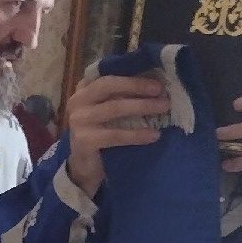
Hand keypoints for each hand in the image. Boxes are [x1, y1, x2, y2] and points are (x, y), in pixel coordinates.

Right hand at [64, 70, 170, 198]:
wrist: (84, 168)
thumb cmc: (101, 134)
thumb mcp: (108, 110)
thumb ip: (121, 96)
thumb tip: (155, 83)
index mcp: (84, 89)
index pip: (108, 75)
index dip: (131, 74)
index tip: (155, 76)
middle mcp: (77, 100)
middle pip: (109, 85)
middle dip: (137, 85)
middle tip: (161, 89)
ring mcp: (79, 120)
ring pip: (114, 108)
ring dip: (142, 106)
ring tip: (164, 107)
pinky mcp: (84, 140)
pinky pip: (116, 135)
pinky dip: (137, 135)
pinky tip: (154, 135)